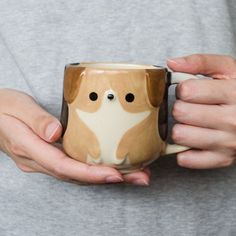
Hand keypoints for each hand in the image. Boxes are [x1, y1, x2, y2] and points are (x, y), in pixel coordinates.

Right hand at [0, 89, 149, 184]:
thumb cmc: (3, 108)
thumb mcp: (16, 106)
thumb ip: (35, 119)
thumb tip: (56, 133)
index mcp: (29, 148)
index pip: (64, 166)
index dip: (90, 173)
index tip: (116, 175)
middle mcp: (39, 161)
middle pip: (77, 176)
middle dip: (109, 179)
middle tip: (140, 178)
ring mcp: (45, 161)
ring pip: (79, 174)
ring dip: (107, 176)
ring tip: (135, 175)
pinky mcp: (51, 156)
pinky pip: (76, 167)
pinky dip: (96, 169)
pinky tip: (114, 167)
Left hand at [167, 54, 235, 168]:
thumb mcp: (228, 69)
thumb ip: (200, 62)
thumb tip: (171, 63)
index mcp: (234, 93)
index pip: (187, 91)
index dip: (183, 89)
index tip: (190, 91)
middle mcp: (233, 120)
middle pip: (180, 113)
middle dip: (181, 108)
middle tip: (191, 107)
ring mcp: (228, 143)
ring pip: (179, 135)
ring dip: (181, 128)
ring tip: (192, 123)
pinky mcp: (222, 159)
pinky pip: (187, 159)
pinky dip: (184, 151)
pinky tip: (193, 141)